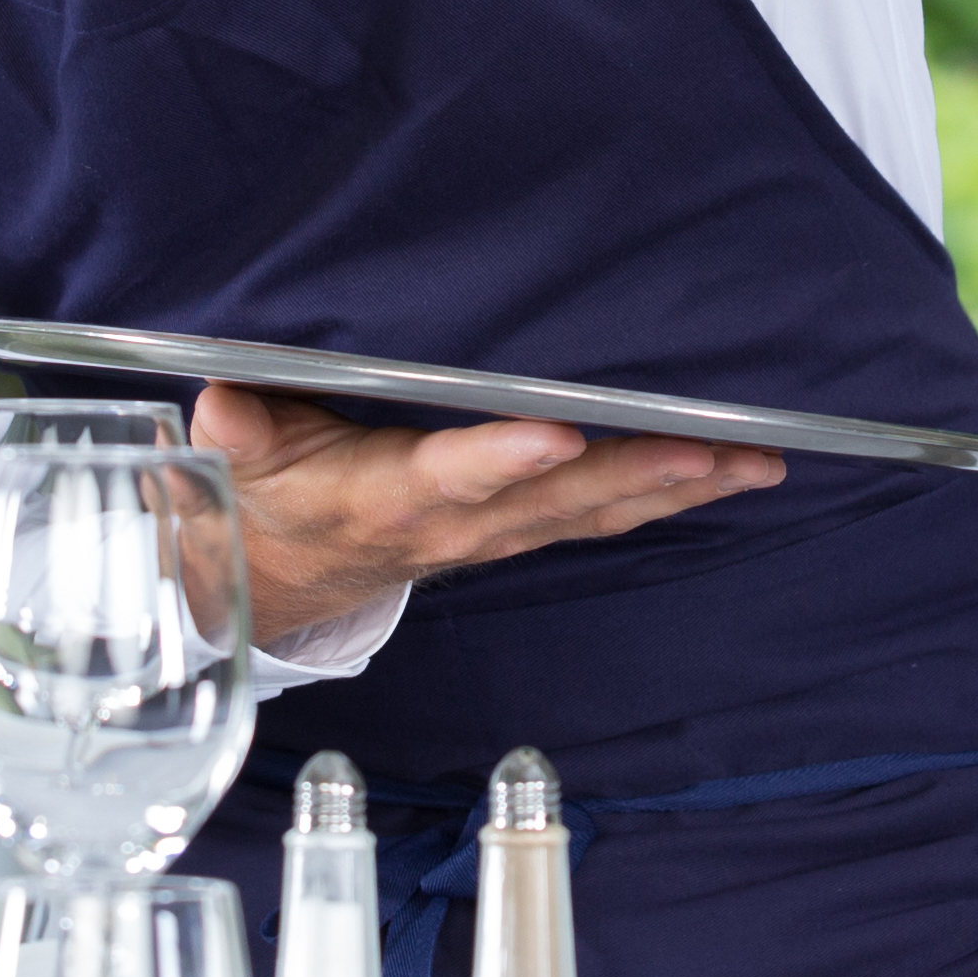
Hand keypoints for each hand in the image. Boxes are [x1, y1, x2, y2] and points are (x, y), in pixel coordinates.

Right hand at [190, 382, 782, 642]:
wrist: (286, 575)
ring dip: (680, 487)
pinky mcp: (522, 533)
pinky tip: (727, 473)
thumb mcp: (240, 466)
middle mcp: (462, 523)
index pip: (454, 475)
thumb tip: (219, 401)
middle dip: (643, 472)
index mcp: (392, 495)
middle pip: (562, 499)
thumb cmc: (275, 497)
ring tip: (757, 460)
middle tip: (718, 447)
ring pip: (601, 512)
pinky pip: (605, 517)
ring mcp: (501, 535)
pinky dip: (668, 496)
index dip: (504, 459)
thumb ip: (239, 433)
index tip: (558, 434)